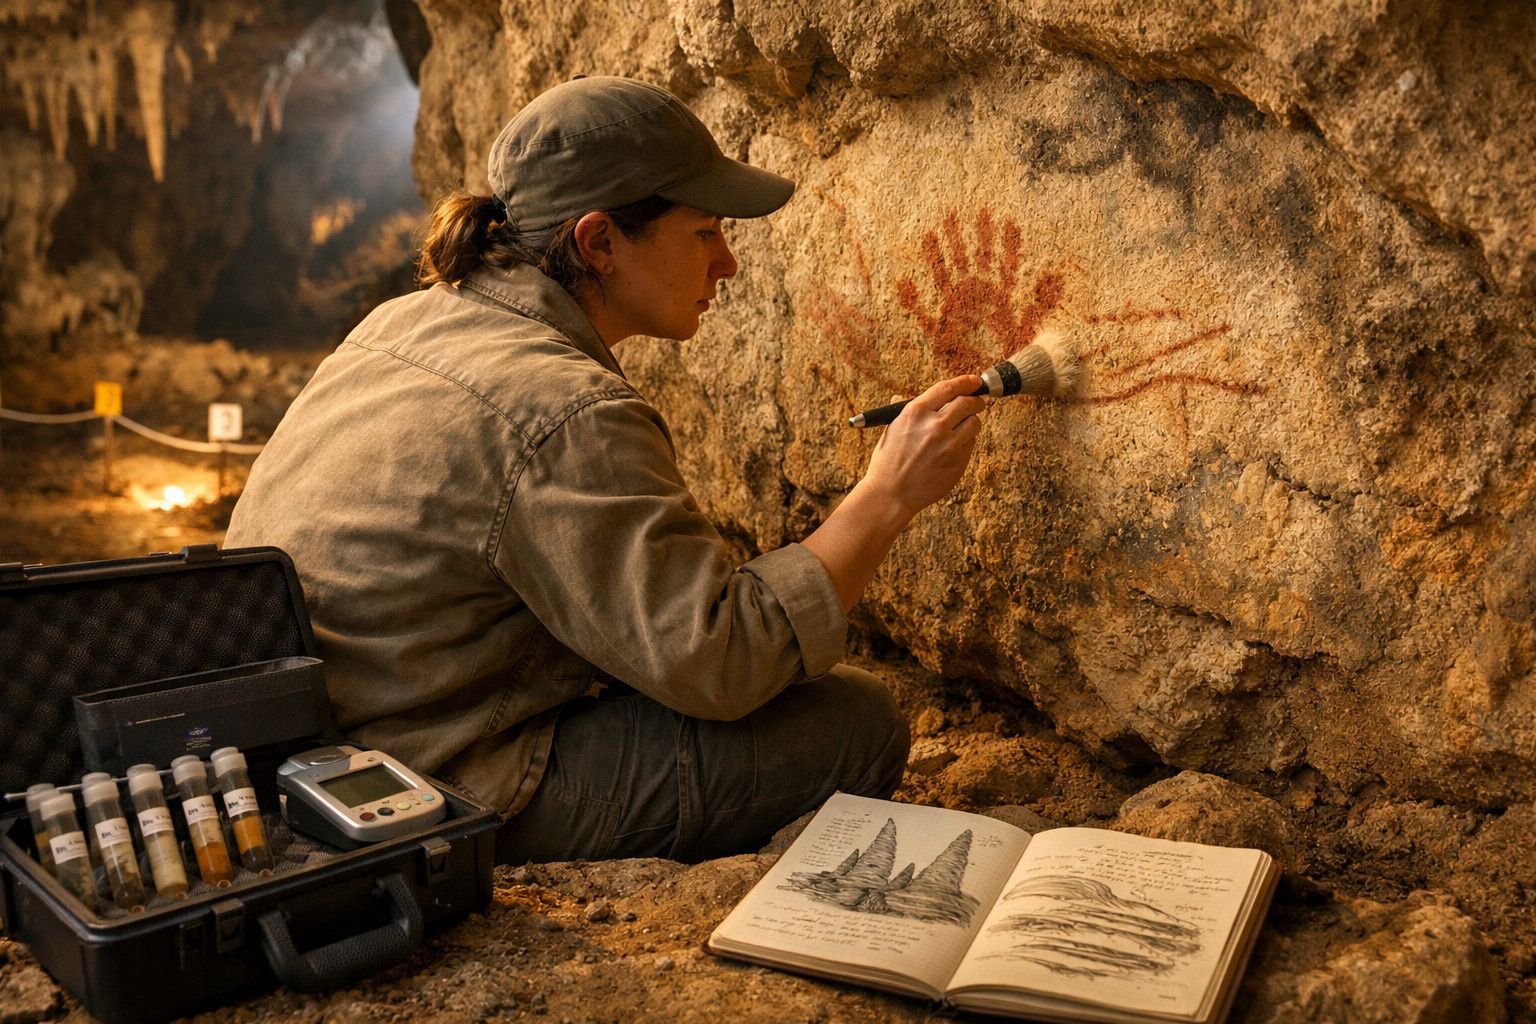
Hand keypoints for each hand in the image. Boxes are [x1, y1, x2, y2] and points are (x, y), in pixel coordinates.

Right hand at [863, 374, 986, 517]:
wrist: (891, 494)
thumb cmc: (888, 461)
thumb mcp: (892, 429)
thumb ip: (905, 411)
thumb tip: (901, 397)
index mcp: (916, 412)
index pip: (948, 388)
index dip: (965, 382)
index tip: (974, 382)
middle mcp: (934, 425)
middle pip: (967, 403)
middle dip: (976, 401)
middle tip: (977, 403)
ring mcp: (949, 444)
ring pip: (974, 423)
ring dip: (972, 422)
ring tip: (962, 428)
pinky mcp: (958, 462)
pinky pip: (970, 444)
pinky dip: (965, 442)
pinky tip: (952, 449)